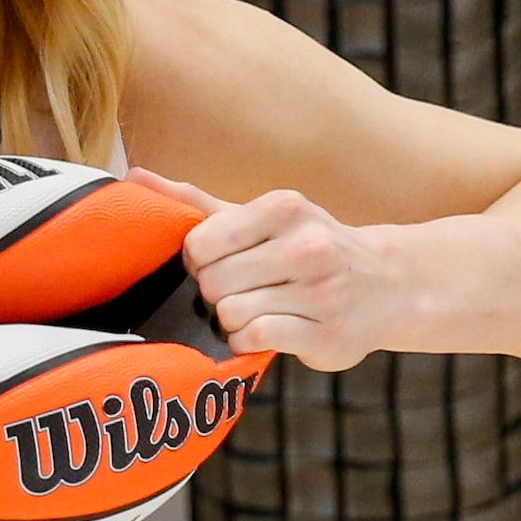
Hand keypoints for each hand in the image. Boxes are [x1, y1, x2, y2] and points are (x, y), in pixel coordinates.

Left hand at [124, 171, 404, 371]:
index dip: (198, 263)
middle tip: (240, 291)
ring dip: (232, 321)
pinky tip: (268, 331)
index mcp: (285, 208)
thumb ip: (196, 203)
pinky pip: (255, 340)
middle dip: (215, 294)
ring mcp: (320, 291)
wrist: (388, 285)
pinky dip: (249, 342)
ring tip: (257, 311)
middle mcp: (308, 245)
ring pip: (230, 315)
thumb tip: (132, 178)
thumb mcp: (260, 218)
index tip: (220, 265)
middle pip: (212, 283)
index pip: (199, 244)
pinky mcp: (326, 334)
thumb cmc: (309, 248)